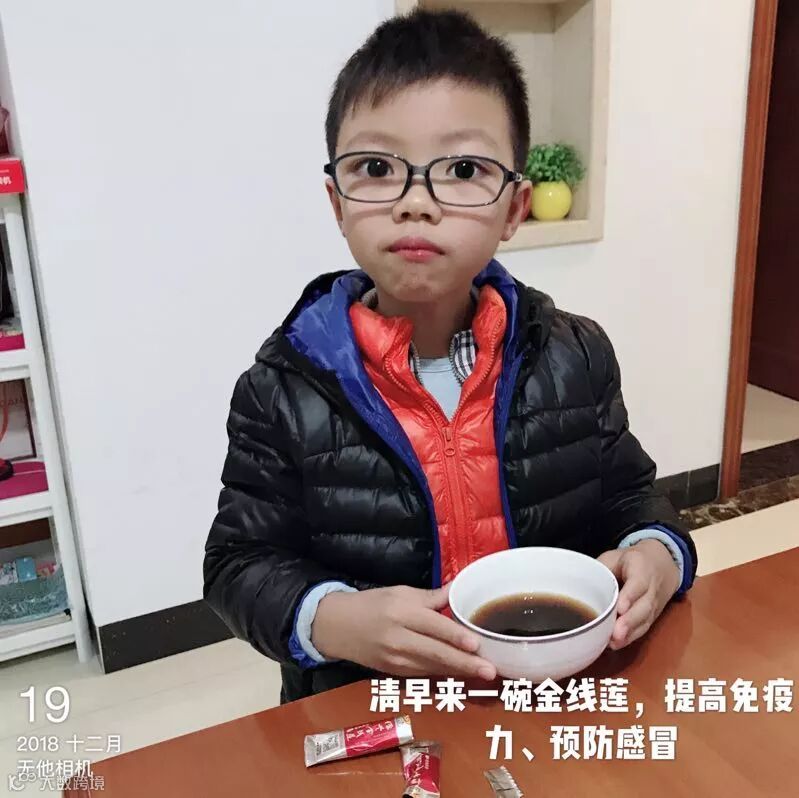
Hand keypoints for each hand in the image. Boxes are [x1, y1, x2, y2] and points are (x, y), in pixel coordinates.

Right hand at [312, 583, 496, 679]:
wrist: (337, 627)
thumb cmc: (372, 604)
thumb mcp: (400, 592)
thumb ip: (431, 597)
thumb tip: (458, 589)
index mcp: (401, 612)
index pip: (433, 626)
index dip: (455, 637)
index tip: (477, 644)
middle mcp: (398, 639)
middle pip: (436, 653)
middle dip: (465, 663)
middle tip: (490, 671)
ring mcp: (395, 660)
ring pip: (433, 668)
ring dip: (459, 672)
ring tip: (482, 674)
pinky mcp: (394, 674)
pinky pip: (423, 674)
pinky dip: (443, 675)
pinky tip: (461, 676)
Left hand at [598, 539, 680, 649]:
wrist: (661, 563)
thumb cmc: (630, 560)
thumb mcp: (614, 557)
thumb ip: (601, 569)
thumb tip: (580, 585)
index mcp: (641, 567)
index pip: (638, 583)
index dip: (630, 596)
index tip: (619, 608)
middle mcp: (652, 587)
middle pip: (644, 606)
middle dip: (630, 621)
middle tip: (615, 633)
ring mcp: (654, 604)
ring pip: (645, 619)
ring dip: (630, 632)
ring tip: (614, 642)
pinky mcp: (652, 616)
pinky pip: (644, 628)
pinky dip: (631, 637)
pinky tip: (617, 644)